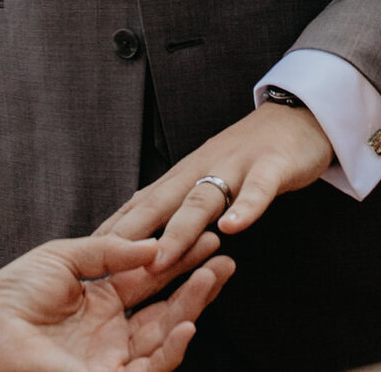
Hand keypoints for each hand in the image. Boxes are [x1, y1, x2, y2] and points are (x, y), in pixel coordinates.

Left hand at [0, 233, 233, 371]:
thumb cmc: (12, 293)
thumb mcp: (64, 256)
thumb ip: (109, 250)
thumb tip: (153, 244)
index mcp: (101, 299)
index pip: (151, 279)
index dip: (179, 259)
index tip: (208, 237)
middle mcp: (112, 330)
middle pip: (166, 307)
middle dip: (198, 285)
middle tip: (224, 260)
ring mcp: (111, 357)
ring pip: (165, 337)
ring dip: (192, 308)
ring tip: (214, 279)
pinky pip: (149, 369)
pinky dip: (172, 350)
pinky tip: (187, 325)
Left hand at [102, 100, 334, 265]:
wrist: (297, 115)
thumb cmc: (246, 154)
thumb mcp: (203, 177)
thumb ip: (172, 202)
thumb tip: (131, 229)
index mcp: (182, 176)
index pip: (139, 206)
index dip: (111, 233)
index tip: (83, 261)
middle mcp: (200, 169)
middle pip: (160, 203)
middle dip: (131, 234)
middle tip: (106, 265)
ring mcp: (235, 167)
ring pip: (202, 199)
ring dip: (180, 229)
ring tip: (161, 257)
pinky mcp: (271, 166)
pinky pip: (258, 189)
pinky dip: (247, 208)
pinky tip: (234, 228)